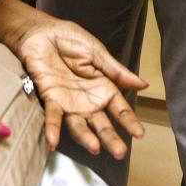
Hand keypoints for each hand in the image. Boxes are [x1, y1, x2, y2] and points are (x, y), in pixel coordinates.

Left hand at [11, 16, 147, 157]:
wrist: (41, 32)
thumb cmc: (70, 40)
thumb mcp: (97, 53)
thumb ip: (116, 71)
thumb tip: (144, 84)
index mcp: (103, 88)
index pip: (120, 109)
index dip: (129, 121)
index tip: (140, 134)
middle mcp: (88, 101)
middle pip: (102, 124)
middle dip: (110, 138)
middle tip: (119, 153)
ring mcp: (69, 103)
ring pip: (78, 125)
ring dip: (85, 138)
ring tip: (94, 148)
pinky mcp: (49, 99)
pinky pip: (52, 116)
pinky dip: (52, 129)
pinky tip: (53, 143)